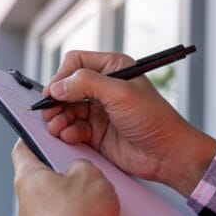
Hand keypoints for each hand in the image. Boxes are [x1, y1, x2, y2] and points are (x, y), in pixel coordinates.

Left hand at [12, 139, 118, 215]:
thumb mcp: (89, 174)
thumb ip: (81, 163)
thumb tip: (80, 169)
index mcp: (28, 176)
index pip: (23, 147)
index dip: (34, 135)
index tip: (44, 130)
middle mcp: (27, 199)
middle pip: (45, 172)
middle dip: (66, 167)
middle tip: (84, 163)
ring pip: (58, 194)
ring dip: (76, 191)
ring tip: (97, 191)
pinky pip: (66, 212)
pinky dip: (80, 209)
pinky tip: (97, 210)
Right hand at [42, 50, 215, 196]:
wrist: (167, 153)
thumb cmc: (153, 118)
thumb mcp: (120, 93)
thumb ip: (87, 84)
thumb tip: (58, 86)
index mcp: (112, 68)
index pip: (76, 62)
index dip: (62, 75)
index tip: (53, 91)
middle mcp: (104, 87)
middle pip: (67, 87)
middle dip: (56, 99)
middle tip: (48, 111)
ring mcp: (99, 110)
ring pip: (67, 109)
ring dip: (58, 118)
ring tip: (57, 127)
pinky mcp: (96, 132)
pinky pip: (73, 128)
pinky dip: (67, 132)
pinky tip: (70, 136)